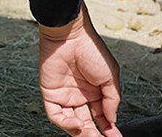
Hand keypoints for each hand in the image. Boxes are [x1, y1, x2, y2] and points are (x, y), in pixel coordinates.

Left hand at [37, 4, 122, 136]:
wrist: (71, 35)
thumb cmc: (92, 51)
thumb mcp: (110, 77)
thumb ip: (111, 100)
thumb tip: (111, 120)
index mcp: (94, 91)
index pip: (101, 116)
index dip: (108, 128)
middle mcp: (79, 95)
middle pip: (86, 122)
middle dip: (95, 134)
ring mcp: (64, 95)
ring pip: (71, 122)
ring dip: (81, 132)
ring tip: (92, 136)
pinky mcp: (50, 93)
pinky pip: (55, 114)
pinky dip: (66, 124)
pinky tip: (78, 124)